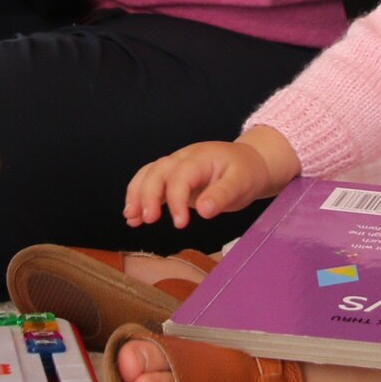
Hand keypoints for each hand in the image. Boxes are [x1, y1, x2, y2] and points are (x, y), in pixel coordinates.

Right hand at [125, 127, 298, 229]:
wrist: (249, 163)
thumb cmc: (245, 172)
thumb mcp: (241, 183)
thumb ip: (222, 195)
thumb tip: (204, 211)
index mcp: (200, 158)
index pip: (181, 176)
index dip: (176, 199)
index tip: (180, 223)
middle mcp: (183, 159)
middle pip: (157, 171)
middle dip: (148, 195)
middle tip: (148, 220)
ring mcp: (175, 167)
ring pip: (148, 174)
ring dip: (137, 195)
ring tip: (131, 218)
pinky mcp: (172, 179)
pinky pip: (150, 183)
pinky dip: (138, 198)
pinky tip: (133, 217)